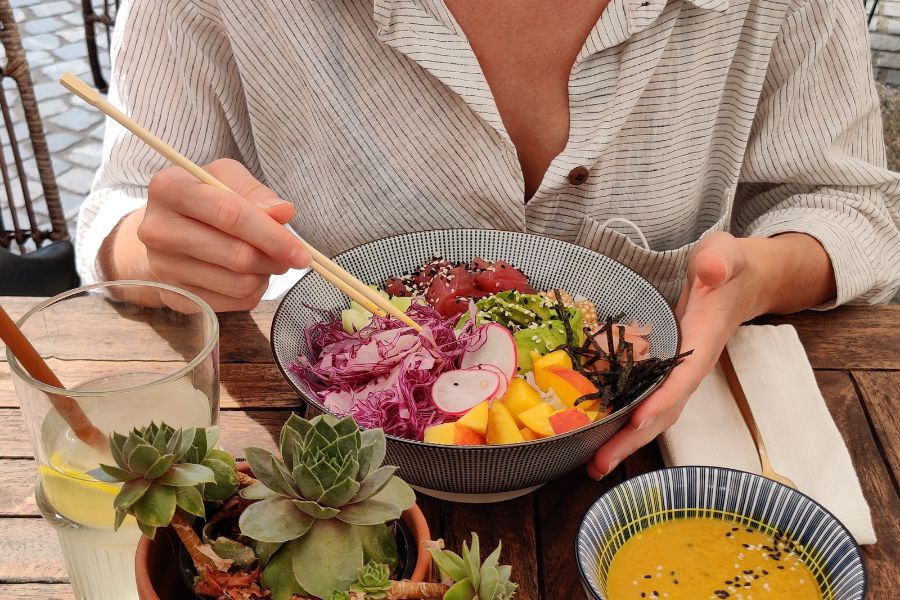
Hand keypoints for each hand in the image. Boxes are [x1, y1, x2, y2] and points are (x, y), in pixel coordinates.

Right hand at [104, 159, 309, 311]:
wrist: (166, 230)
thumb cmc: (203, 199)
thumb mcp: (226, 179)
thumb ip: (257, 194)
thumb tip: (284, 212)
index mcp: (170, 188)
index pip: (230, 214)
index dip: (272, 235)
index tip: (302, 251)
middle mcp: (158, 229)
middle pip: (236, 255)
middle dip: (274, 259)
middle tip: (290, 257)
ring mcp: (163, 267)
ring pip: (238, 283)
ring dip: (265, 275)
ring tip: (267, 262)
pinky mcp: (175, 295)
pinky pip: (233, 302)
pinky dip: (253, 291)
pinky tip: (250, 276)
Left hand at [586, 231, 765, 478]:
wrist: (742, 280)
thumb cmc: (727, 266)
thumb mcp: (723, 255)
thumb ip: (718, 261)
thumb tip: (710, 269)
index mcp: (702, 343)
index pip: (682, 380)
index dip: (661, 402)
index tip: (636, 422)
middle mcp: (690, 367)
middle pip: (663, 412)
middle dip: (633, 440)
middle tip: (599, 466)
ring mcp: (678, 373)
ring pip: (653, 414)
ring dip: (625, 441)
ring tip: (593, 466)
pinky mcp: (666, 372)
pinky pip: (645, 402)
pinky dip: (624, 422)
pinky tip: (598, 436)